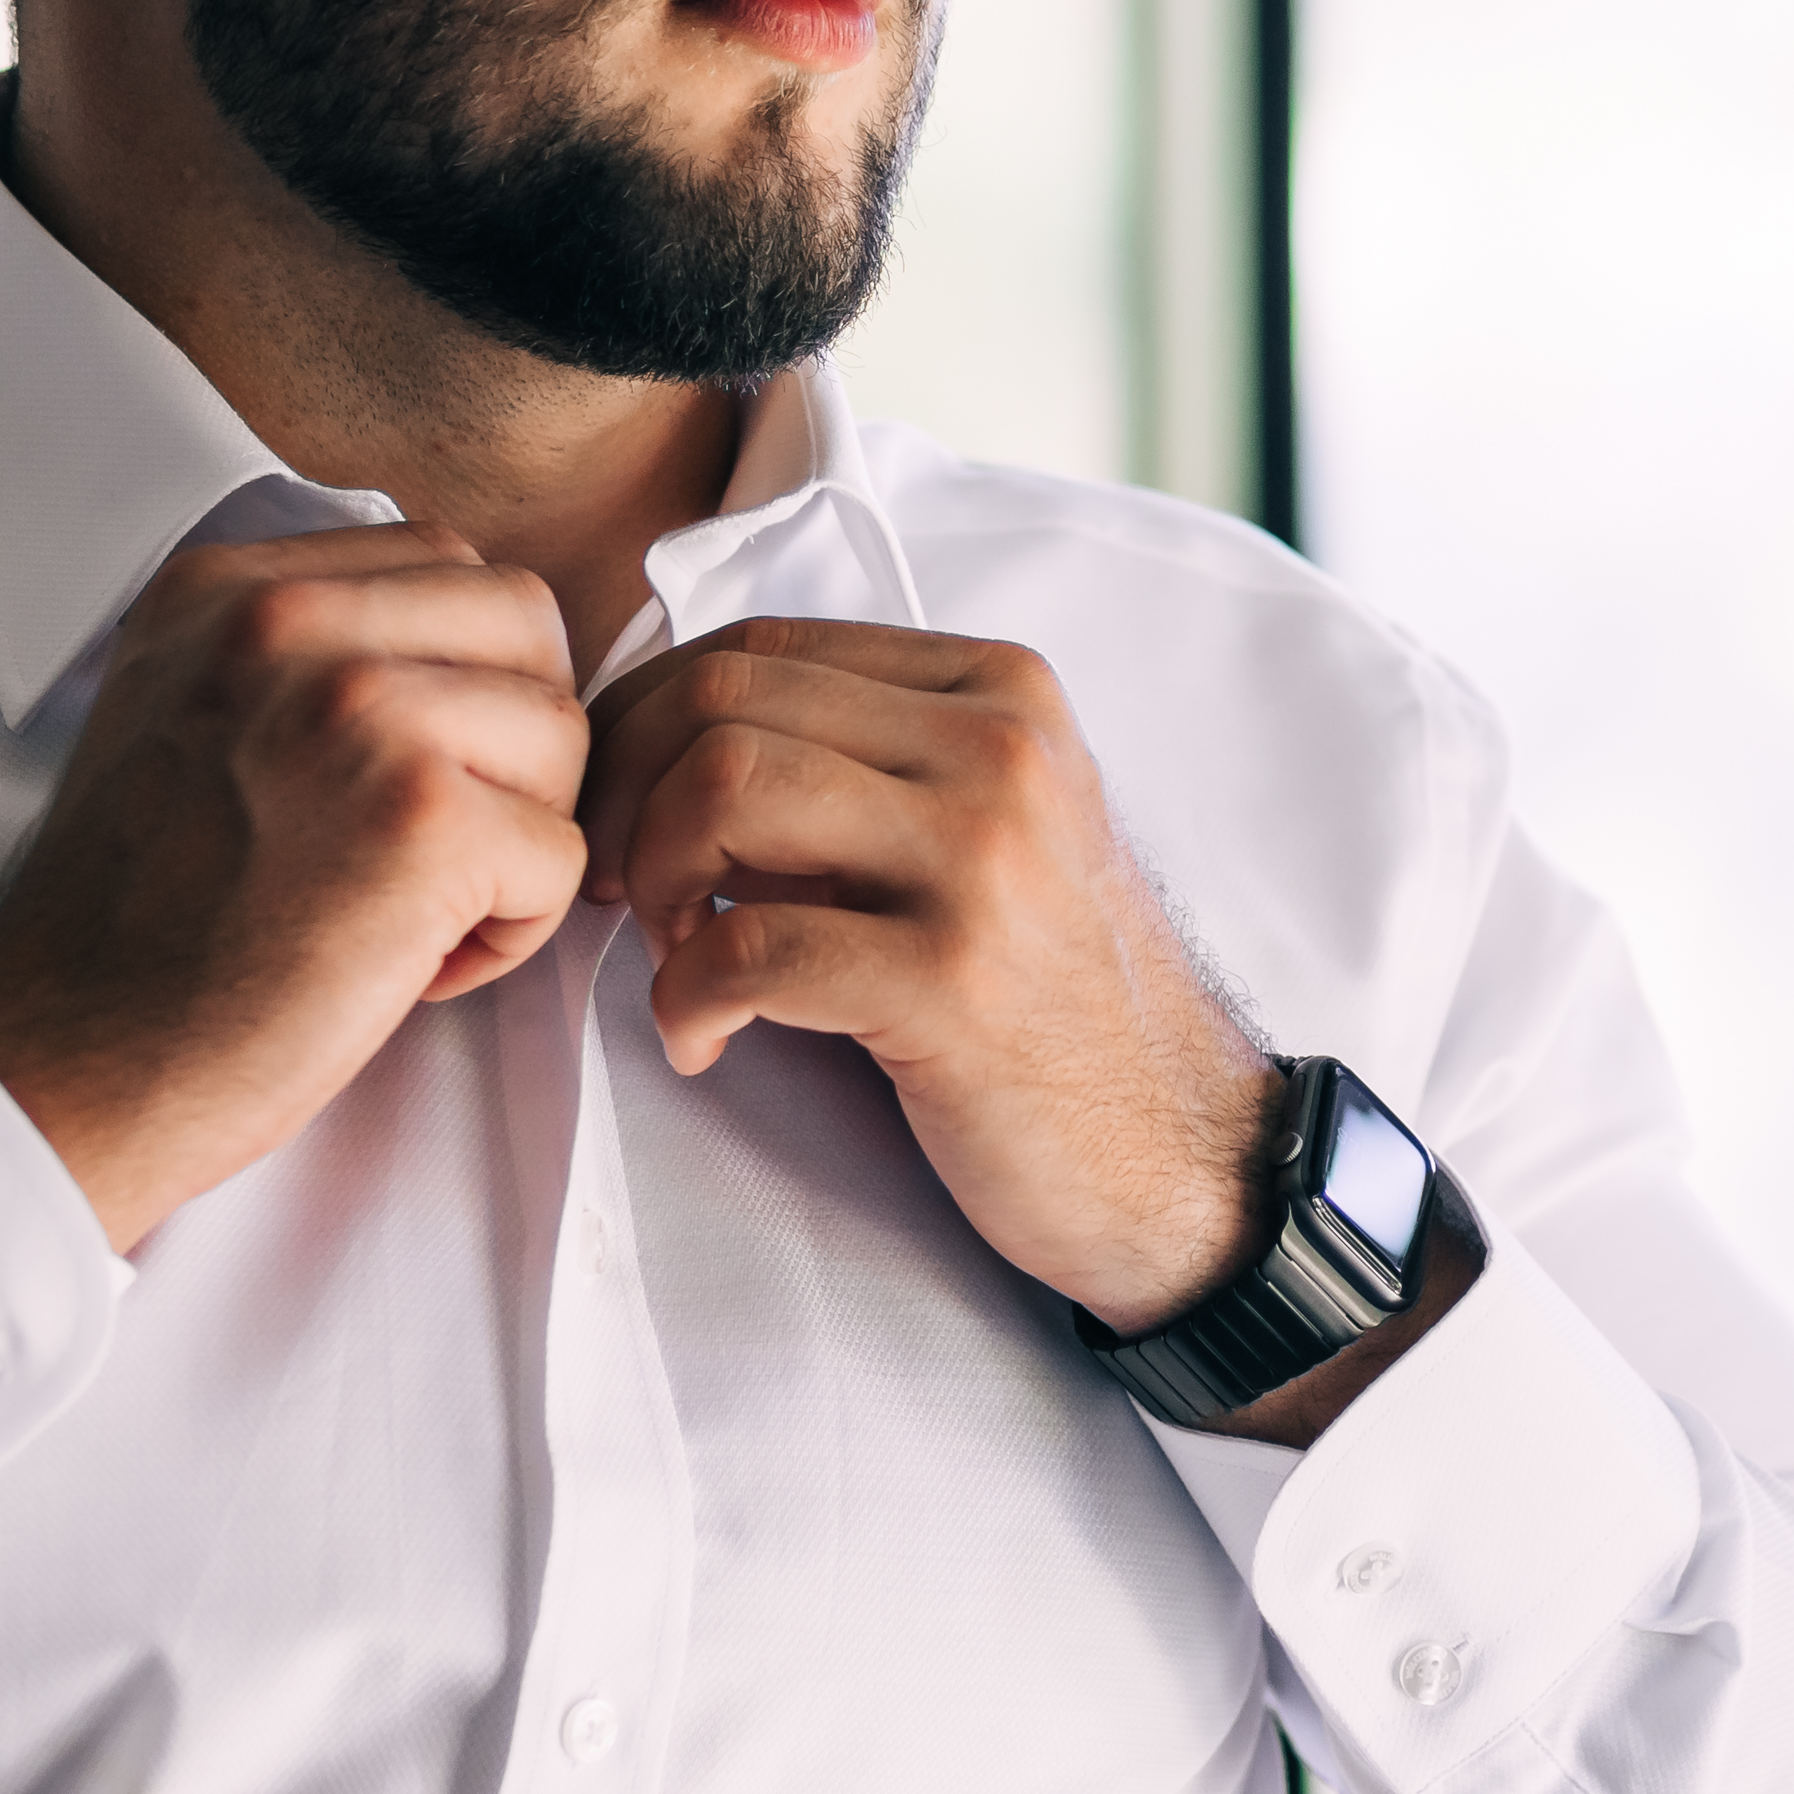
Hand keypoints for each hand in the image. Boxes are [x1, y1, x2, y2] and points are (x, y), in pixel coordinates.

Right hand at [0, 525, 589, 1251]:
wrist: (67, 1059)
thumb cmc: (142, 921)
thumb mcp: (184, 713)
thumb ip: (303, 648)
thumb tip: (469, 640)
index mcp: (230, 587)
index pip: (444, 563)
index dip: (461, 678)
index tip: (396, 776)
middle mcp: (287, 623)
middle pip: (523, 627)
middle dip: (511, 745)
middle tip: (432, 845)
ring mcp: (358, 713)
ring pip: (560, 736)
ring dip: (515, 840)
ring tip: (408, 912)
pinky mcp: (421, 820)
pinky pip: (562, 854)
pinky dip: (511, 932)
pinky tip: (410, 968)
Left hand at [580, 619, 1277, 1332]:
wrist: (1176, 1149)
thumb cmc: (1051, 997)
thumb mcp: (986, 831)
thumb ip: (864, 763)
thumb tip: (664, 739)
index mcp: (1001, 692)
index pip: (759, 644)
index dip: (644, 723)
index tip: (617, 812)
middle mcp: (1001, 751)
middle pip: (723, 700)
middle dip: (623, 794)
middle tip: (617, 889)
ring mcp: (985, 861)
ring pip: (722, 788)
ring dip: (649, 879)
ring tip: (672, 951)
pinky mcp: (954, 983)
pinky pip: (746, 948)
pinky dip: (686, 999)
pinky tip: (707, 1040)